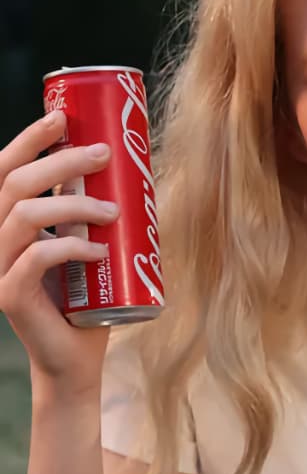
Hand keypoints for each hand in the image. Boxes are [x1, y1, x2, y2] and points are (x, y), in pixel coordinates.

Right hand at [0, 111, 118, 397]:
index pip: (5, 169)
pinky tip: (100, 249)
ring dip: (74, 205)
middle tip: (105, 154)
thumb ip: (92, 212)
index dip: (29, 139)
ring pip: (23, 215)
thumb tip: (126, 168)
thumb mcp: (91, 244)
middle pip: (15, 183)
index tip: (63, 115)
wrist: (78, 358)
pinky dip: (70, 246)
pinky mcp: (10, 295)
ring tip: (114, 212)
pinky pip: (35, 258)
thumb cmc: (90, 298)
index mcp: (9, 222)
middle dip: (61, 160)